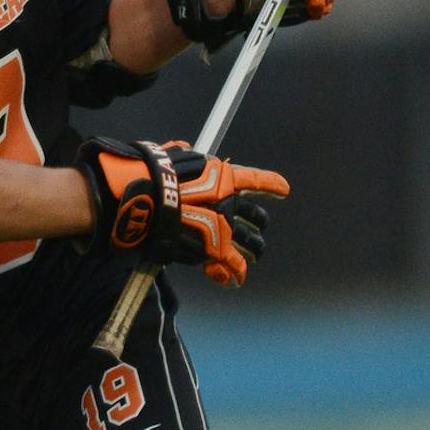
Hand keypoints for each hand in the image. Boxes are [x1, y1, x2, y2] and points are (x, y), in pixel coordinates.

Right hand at [74, 137, 287, 285]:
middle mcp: (229, 203)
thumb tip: (179, 148)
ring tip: (253, 257)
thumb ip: (179, 154)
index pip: (253, 180)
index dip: (270, 184)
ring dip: (253, 251)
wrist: (144, 199)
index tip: (284, 189)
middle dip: (258, 225)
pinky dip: (234, 274)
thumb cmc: (151, 175)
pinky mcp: (214, 249)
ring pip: (250, 243)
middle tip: (258, 232)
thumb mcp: (168, 157)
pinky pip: (232, 265)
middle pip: (255, 217)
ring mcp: (224, 227)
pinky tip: (234, 280)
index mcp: (222, 177)